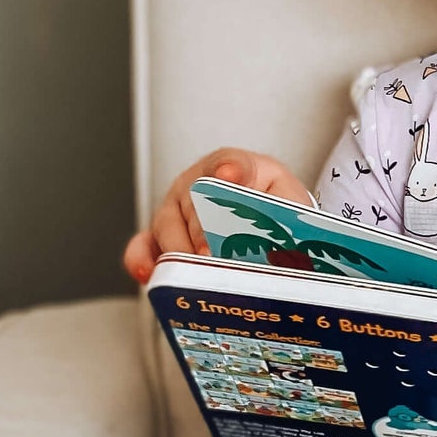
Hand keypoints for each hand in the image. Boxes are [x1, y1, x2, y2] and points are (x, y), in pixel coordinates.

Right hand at [122, 148, 313, 284]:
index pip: (232, 163)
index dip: (231, 170)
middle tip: (213, 252)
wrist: (267, 225)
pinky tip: (151, 273)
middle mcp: (199, 183)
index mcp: (236, 168)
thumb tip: (288, 241)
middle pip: (194, 201)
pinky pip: (145, 244)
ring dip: (180, 251)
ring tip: (194, 272)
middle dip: (203, 230)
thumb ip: (290, 213)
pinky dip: (144, 259)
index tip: (232, 175)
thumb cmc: (276, 213)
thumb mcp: (292, 206)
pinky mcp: (161, 235)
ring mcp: (176, 208)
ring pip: (167, 225)